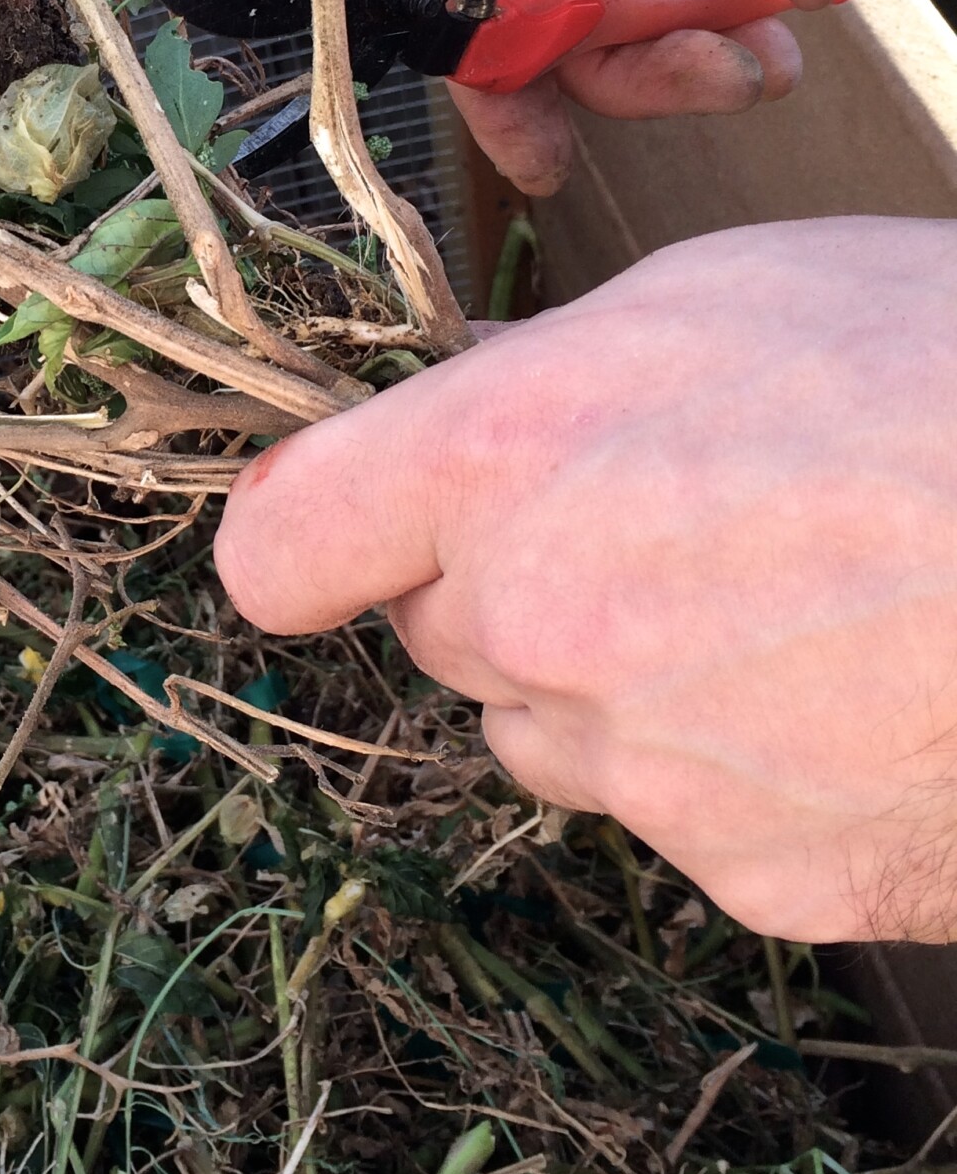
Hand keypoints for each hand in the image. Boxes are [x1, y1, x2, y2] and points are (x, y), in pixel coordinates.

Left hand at [215, 220, 956, 942]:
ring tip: (795, 611)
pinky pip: (687, 825)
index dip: (314, 539)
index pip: (282, 549)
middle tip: (673, 529)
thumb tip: (474, 418)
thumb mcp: (724, 294)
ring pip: (562, 737)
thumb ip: (552, 377)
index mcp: (505, 463)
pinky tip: (857, 697)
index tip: (345, 535)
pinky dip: (744, 777)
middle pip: (446, 638)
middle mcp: (540, 629)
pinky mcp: (751, 878)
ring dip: (624, 689)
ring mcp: (646, 772)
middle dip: (515, 589)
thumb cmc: (948, 369)